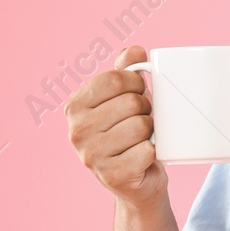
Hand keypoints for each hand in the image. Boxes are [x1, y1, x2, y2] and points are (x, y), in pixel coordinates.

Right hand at [65, 44, 168, 209]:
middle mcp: (77, 130)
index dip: (137, 84)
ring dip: (151, 132)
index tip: (138, 95)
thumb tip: (135, 50)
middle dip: (146, 110)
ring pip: (141, 126)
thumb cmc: (131, 132)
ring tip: (143, 139)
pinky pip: (147, 151)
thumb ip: (127, 69)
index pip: (115, 78)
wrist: (138, 180)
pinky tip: (144, 158)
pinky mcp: (112, 176)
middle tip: (143, 123)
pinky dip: (153, 152)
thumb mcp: (125, 97)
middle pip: (132, 102)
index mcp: (75, 106)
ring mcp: (91, 155)